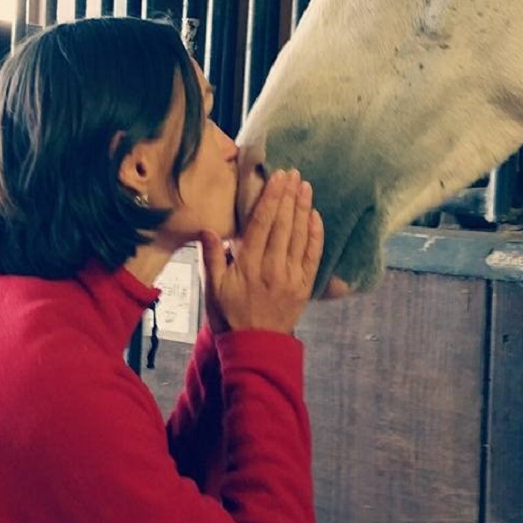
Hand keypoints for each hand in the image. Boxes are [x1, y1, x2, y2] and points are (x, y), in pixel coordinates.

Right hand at [199, 169, 323, 334]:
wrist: (254, 348)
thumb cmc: (229, 316)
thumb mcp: (212, 288)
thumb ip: (211, 257)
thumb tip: (207, 228)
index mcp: (248, 264)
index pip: (262, 223)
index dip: (271, 198)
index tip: (278, 178)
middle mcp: (272, 267)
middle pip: (283, 224)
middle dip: (289, 196)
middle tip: (294, 173)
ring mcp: (290, 276)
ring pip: (299, 235)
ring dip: (303, 208)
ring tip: (306, 186)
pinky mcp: (303, 286)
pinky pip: (312, 255)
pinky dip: (315, 234)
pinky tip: (315, 216)